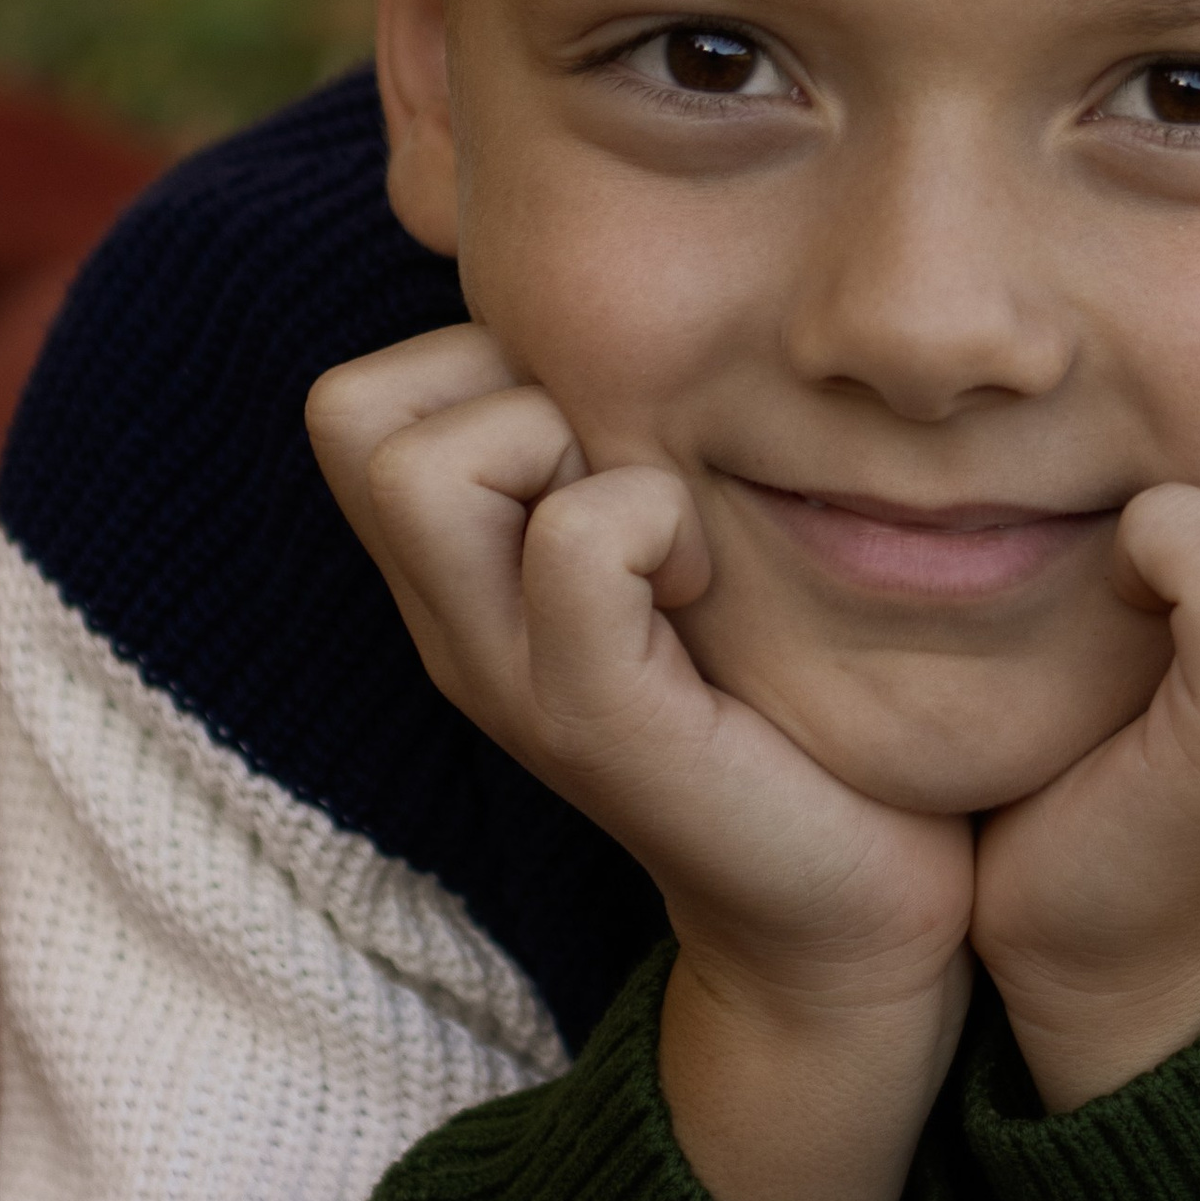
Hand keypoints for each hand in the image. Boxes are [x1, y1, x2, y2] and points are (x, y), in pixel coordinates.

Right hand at [308, 327, 972, 1200]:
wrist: (847, 905)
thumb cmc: (787, 694)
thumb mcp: (681, 540)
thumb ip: (627, 438)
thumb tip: (626, 295)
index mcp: (458, 578)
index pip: (359, 396)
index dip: (480, 362)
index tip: (609, 437)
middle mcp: (450, 626)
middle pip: (352, 411)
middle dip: (504, 384)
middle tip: (626, 469)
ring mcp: (506, 681)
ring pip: (432, 461)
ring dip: (572, 444)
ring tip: (668, 529)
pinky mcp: (595, 724)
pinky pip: (575, 542)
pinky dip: (654, 520)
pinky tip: (707, 584)